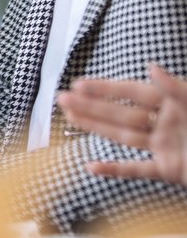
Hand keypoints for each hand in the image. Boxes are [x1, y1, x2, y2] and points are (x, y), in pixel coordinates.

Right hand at [58, 64, 186, 184]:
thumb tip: (151, 67)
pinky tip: (91, 167)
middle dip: (91, 106)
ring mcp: (164, 148)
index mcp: (173, 104)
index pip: (132, 92)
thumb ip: (176, 87)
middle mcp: (165, 124)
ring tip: (70, 118)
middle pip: (121, 114)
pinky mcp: (169, 170)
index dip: (105, 88)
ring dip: (96, 127)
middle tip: (62, 100)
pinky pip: (138, 170)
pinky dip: (115, 170)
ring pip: (124, 136)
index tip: (77, 84)